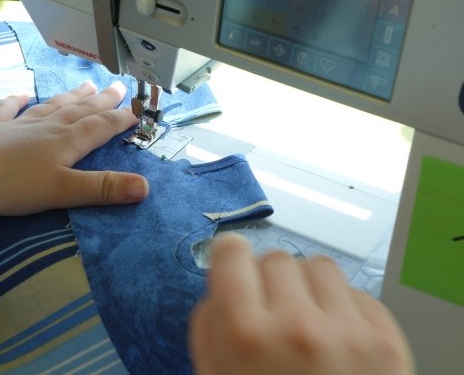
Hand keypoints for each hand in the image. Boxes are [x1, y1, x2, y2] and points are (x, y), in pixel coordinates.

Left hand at [0, 80, 149, 215]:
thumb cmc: (11, 185)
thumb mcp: (63, 191)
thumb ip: (103, 188)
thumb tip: (145, 186)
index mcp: (65, 141)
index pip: (100, 126)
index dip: (121, 119)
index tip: (138, 113)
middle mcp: (46, 127)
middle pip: (80, 111)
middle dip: (102, 101)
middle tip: (119, 87)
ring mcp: (17, 125)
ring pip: (51, 106)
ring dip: (70, 97)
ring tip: (86, 85)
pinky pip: (7, 110)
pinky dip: (15, 101)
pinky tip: (20, 93)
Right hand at [189, 233, 414, 374]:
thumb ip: (208, 327)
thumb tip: (222, 284)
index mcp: (246, 337)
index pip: (232, 253)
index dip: (230, 258)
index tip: (234, 266)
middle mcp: (298, 325)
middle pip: (277, 258)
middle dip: (270, 282)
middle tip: (273, 314)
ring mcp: (348, 332)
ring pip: (320, 266)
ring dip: (309, 289)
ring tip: (309, 324)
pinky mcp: (387, 340)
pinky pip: (356, 293)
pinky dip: (343, 310)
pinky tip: (338, 343)